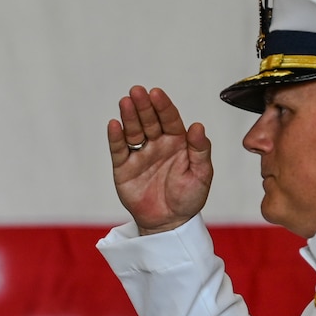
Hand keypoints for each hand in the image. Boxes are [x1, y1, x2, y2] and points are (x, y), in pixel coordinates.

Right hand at [107, 85, 212, 234]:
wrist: (169, 223)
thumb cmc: (189, 198)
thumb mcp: (201, 174)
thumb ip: (200, 150)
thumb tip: (197, 125)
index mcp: (178, 142)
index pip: (169, 119)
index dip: (163, 106)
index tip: (156, 93)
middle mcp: (157, 144)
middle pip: (149, 121)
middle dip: (143, 106)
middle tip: (137, 91)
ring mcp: (140, 155)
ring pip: (133, 131)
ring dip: (129, 116)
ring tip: (125, 102)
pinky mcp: (124, 168)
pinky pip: (119, 150)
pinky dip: (116, 137)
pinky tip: (114, 124)